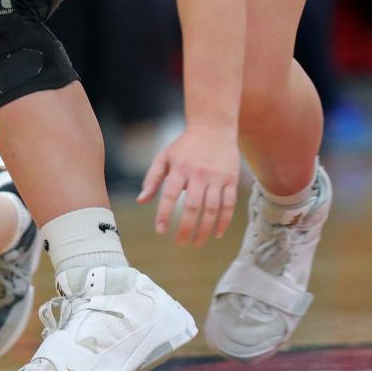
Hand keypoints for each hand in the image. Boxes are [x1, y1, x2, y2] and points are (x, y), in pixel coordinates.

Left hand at [136, 126, 239, 245]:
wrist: (212, 127)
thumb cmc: (184, 145)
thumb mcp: (164, 157)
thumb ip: (152, 179)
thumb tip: (140, 201)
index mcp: (179, 168)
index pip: (170, 195)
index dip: (165, 214)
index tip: (161, 230)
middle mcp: (198, 174)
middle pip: (193, 206)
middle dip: (186, 228)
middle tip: (180, 243)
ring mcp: (216, 177)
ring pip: (212, 208)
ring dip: (204, 229)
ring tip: (197, 243)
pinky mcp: (230, 179)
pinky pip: (229, 204)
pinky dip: (223, 221)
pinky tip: (216, 233)